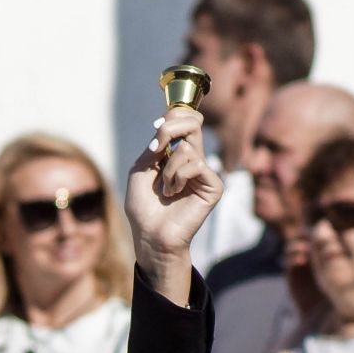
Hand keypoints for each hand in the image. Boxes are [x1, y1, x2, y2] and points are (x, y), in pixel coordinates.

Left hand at [125, 104, 223, 274]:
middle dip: (170, 129)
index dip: (173, 117)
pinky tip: (174, 194)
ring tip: (165, 190)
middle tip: (156, 147)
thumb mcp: (140, 170)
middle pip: (193, 122)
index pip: (185, 119)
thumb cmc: (143, 207)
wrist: (151, 235)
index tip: (156, 134)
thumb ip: (153, 146)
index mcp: (177, 153)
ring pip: (187, 148)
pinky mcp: (213, 185)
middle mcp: (193, 158)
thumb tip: (166, 126)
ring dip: (168, 169)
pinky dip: (177, 177)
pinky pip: (195, 164)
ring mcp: (205, 171)